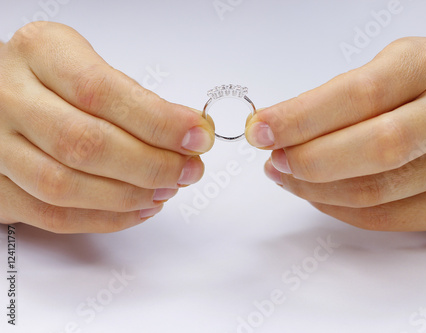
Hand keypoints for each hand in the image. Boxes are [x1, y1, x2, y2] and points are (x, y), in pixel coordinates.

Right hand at [0, 22, 213, 232]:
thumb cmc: (49, 79)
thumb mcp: (87, 65)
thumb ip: (133, 99)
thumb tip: (189, 133)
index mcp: (39, 53)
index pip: (103, 92)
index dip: (157, 121)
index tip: (197, 136)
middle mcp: (9, 98)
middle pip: (85, 143)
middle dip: (150, 164)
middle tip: (187, 170)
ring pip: (66, 186)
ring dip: (129, 195)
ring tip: (166, 189)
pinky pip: (52, 215)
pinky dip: (105, 218)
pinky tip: (138, 208)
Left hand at [245, 36, 425, 231]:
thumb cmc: (414, 90)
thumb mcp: (379, 70)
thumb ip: (330, 101)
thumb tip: (272, 133)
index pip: (358, 94)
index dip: (302, 118)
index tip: (260, 130)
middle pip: (375, 149)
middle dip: (308, 161)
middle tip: (275, 160)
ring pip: (373, 193)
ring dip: (314, 189)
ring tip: (287, 175)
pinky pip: (382, 219)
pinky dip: (337, 208)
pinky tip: (317, 193)